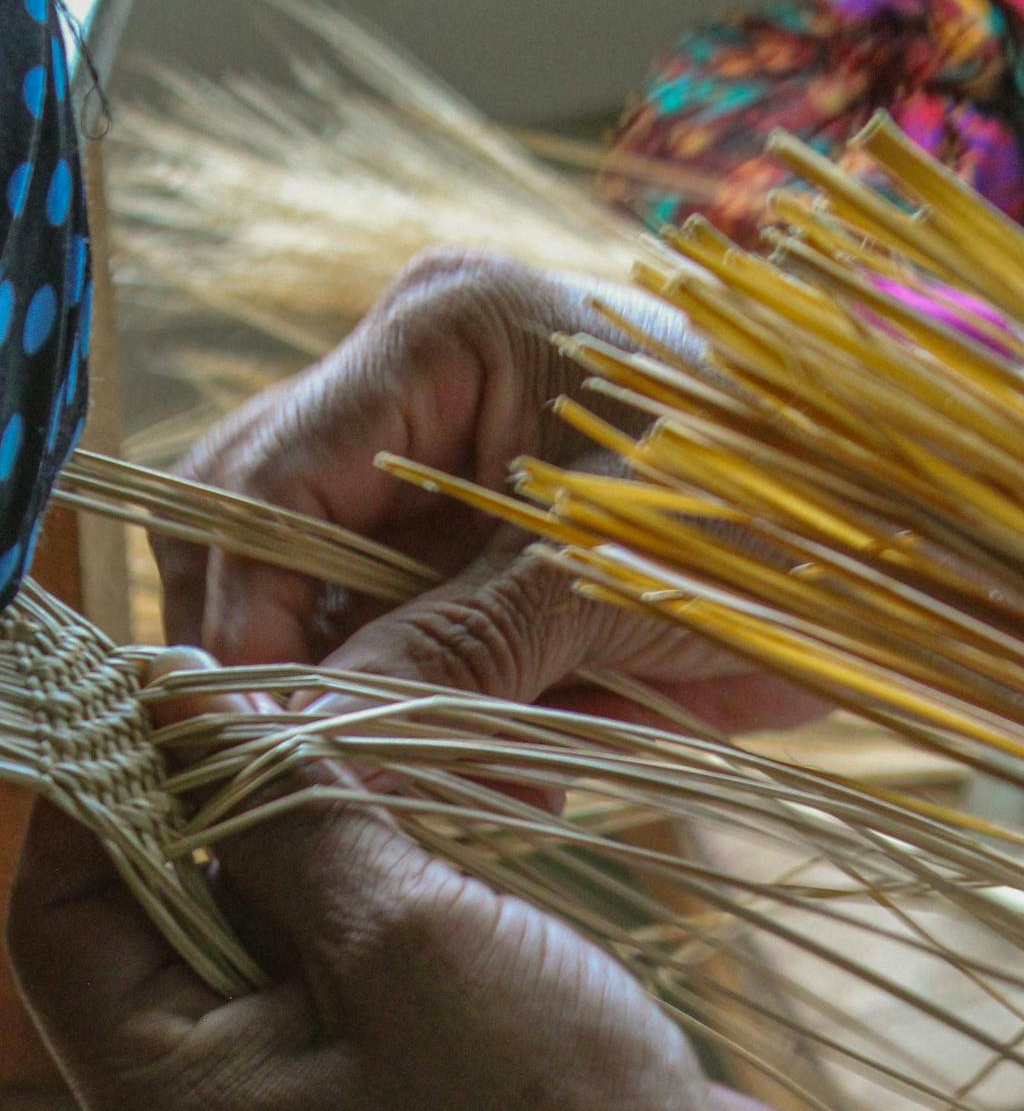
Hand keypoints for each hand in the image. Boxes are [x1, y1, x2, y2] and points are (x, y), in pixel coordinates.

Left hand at [10, 650, 854, 1110]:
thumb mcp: (405, 937)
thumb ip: (279, 814)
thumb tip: (182, 710)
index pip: (54, 920)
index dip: (97, 792)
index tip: (171, 689)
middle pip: (149, 941)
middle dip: (217, 822)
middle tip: (307, 722)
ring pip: (250, 967)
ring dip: (307, 869)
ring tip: (395, 804)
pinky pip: (325, 1011)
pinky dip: (360, 931)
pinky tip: (440, 884)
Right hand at [156, 250, 818, 731]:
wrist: (865, 558)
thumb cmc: (760, 516)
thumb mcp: (601, 582)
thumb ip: (453, 653)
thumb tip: (312, 739)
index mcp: (439, 332)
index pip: (270, 473)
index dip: (248, 612)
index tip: (265, 731)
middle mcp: (400, 384)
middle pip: (246, 520)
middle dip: (273, 653)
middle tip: (314, 762)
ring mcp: (410, 465)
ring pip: (291, 588)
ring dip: (333, 692)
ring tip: (401, 778)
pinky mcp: (433, 549)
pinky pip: (365, 634)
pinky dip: (394, 711)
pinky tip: (462, 772)